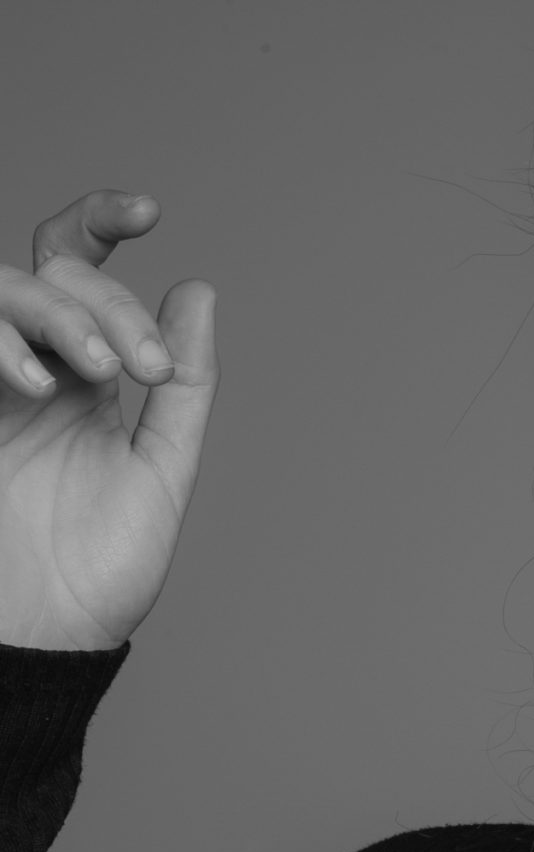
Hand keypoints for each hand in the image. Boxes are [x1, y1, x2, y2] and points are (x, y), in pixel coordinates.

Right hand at [0, 190, 217, 651]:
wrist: (45, 639)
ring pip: (6, 291)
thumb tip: (197, 291)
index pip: (80, 269)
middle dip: (106, 304)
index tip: (149, 212)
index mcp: (85, 378)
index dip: (103, 220)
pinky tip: (39, 381)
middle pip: (53, 274)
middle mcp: (33, 369)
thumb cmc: (99, 574)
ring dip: (63, 317)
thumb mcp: (162, 473)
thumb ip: (183, 386)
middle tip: (142, 371)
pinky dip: (2, 342)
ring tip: (102, 374)